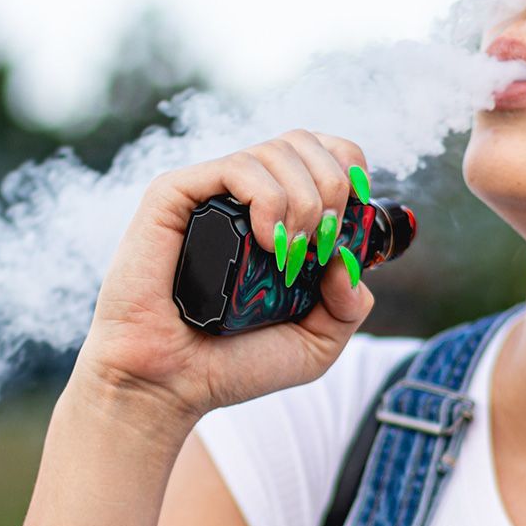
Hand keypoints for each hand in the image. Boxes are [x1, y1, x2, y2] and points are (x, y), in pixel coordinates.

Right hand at [75, 130, 376, 426]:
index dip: (352, 173)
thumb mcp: (316, 345)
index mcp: (281, 217)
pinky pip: (237, 168)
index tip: (355, 219)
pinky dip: (269, 200)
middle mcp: (248, 199)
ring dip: (306, 201)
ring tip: (290, 254)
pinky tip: (268, 242)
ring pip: (278, 151)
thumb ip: (349, 307)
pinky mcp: (175, 196)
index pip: (326, 156)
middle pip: (307, 142)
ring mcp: (212, 195)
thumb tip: (349, 261)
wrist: (170, 383)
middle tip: (322, 245)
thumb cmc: (233, 364)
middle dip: (335, 187)